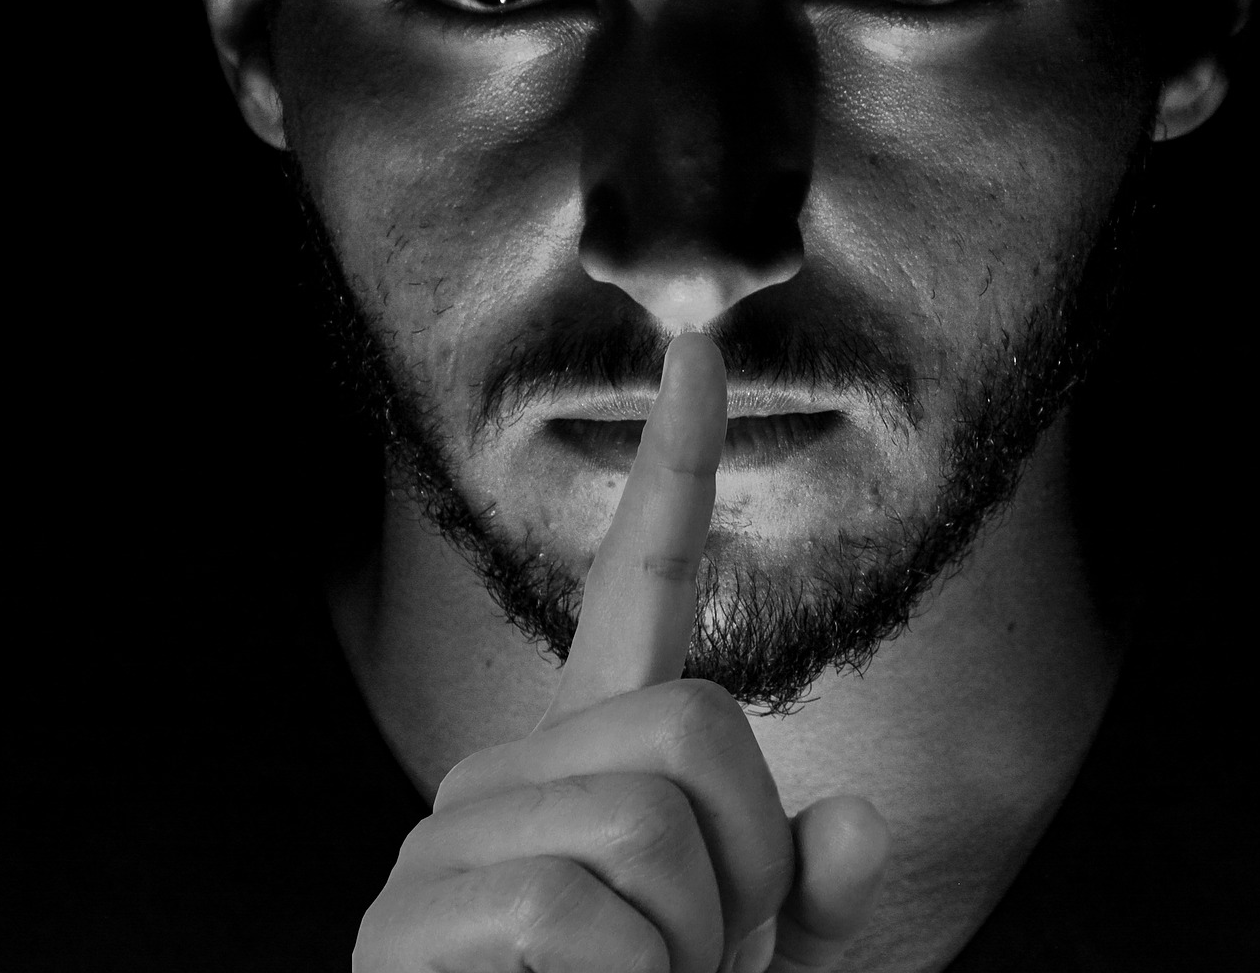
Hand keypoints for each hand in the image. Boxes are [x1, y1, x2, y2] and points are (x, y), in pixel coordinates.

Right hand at [353, 332, 889, 971]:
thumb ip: (811, 904)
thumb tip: (859, 823)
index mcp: (597, 770)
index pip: (637, 590)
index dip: (677, 472)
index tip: (700, 350)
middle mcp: (508, 777)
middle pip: (692, 727)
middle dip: (741, 871)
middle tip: (692, 969)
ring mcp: (445, 847)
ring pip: (647, 823)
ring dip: (687, 953)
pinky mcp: (400, 932)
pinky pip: (570, 914)